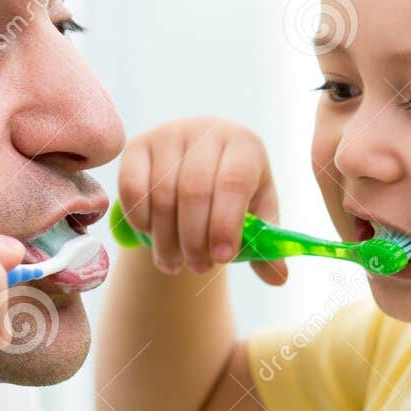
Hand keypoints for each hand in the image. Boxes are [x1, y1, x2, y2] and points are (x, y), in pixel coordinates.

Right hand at [116, 116, 286, 284]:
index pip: (233, 182)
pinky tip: (151, 237)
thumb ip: (265, 245)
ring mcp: (169, 134)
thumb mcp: (255, 214)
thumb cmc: (233, 195)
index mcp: (245, 145)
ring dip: (166, 239)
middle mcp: (207, 131)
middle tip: (199, 268)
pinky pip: (132, 189)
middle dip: (194, 240)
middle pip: (194, 191)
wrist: (196, 167)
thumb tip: (278, 278)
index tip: (222, 258)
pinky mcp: (137, 145)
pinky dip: (140, 220)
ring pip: (162, 195)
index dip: (226, 223)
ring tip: (175, 264)